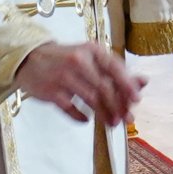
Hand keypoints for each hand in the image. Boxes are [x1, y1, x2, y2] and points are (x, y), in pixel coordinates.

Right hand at [13, 42, 145, 126]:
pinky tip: (87, 120)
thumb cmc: (66, 59)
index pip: (115, 69)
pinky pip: (70, 108)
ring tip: (111, 123)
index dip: (127, 86)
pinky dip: (80, 116)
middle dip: (118, 106)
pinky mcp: (51, 91)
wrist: (28, 58)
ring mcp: (63, 76)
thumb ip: (116, 71)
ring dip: (104, 114)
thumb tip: (144, 82)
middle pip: (105, 87)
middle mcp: (78, 61)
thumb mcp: (90, 58)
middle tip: (126, 119)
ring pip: (91, 100)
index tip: (136, 101)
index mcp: (92, 50)